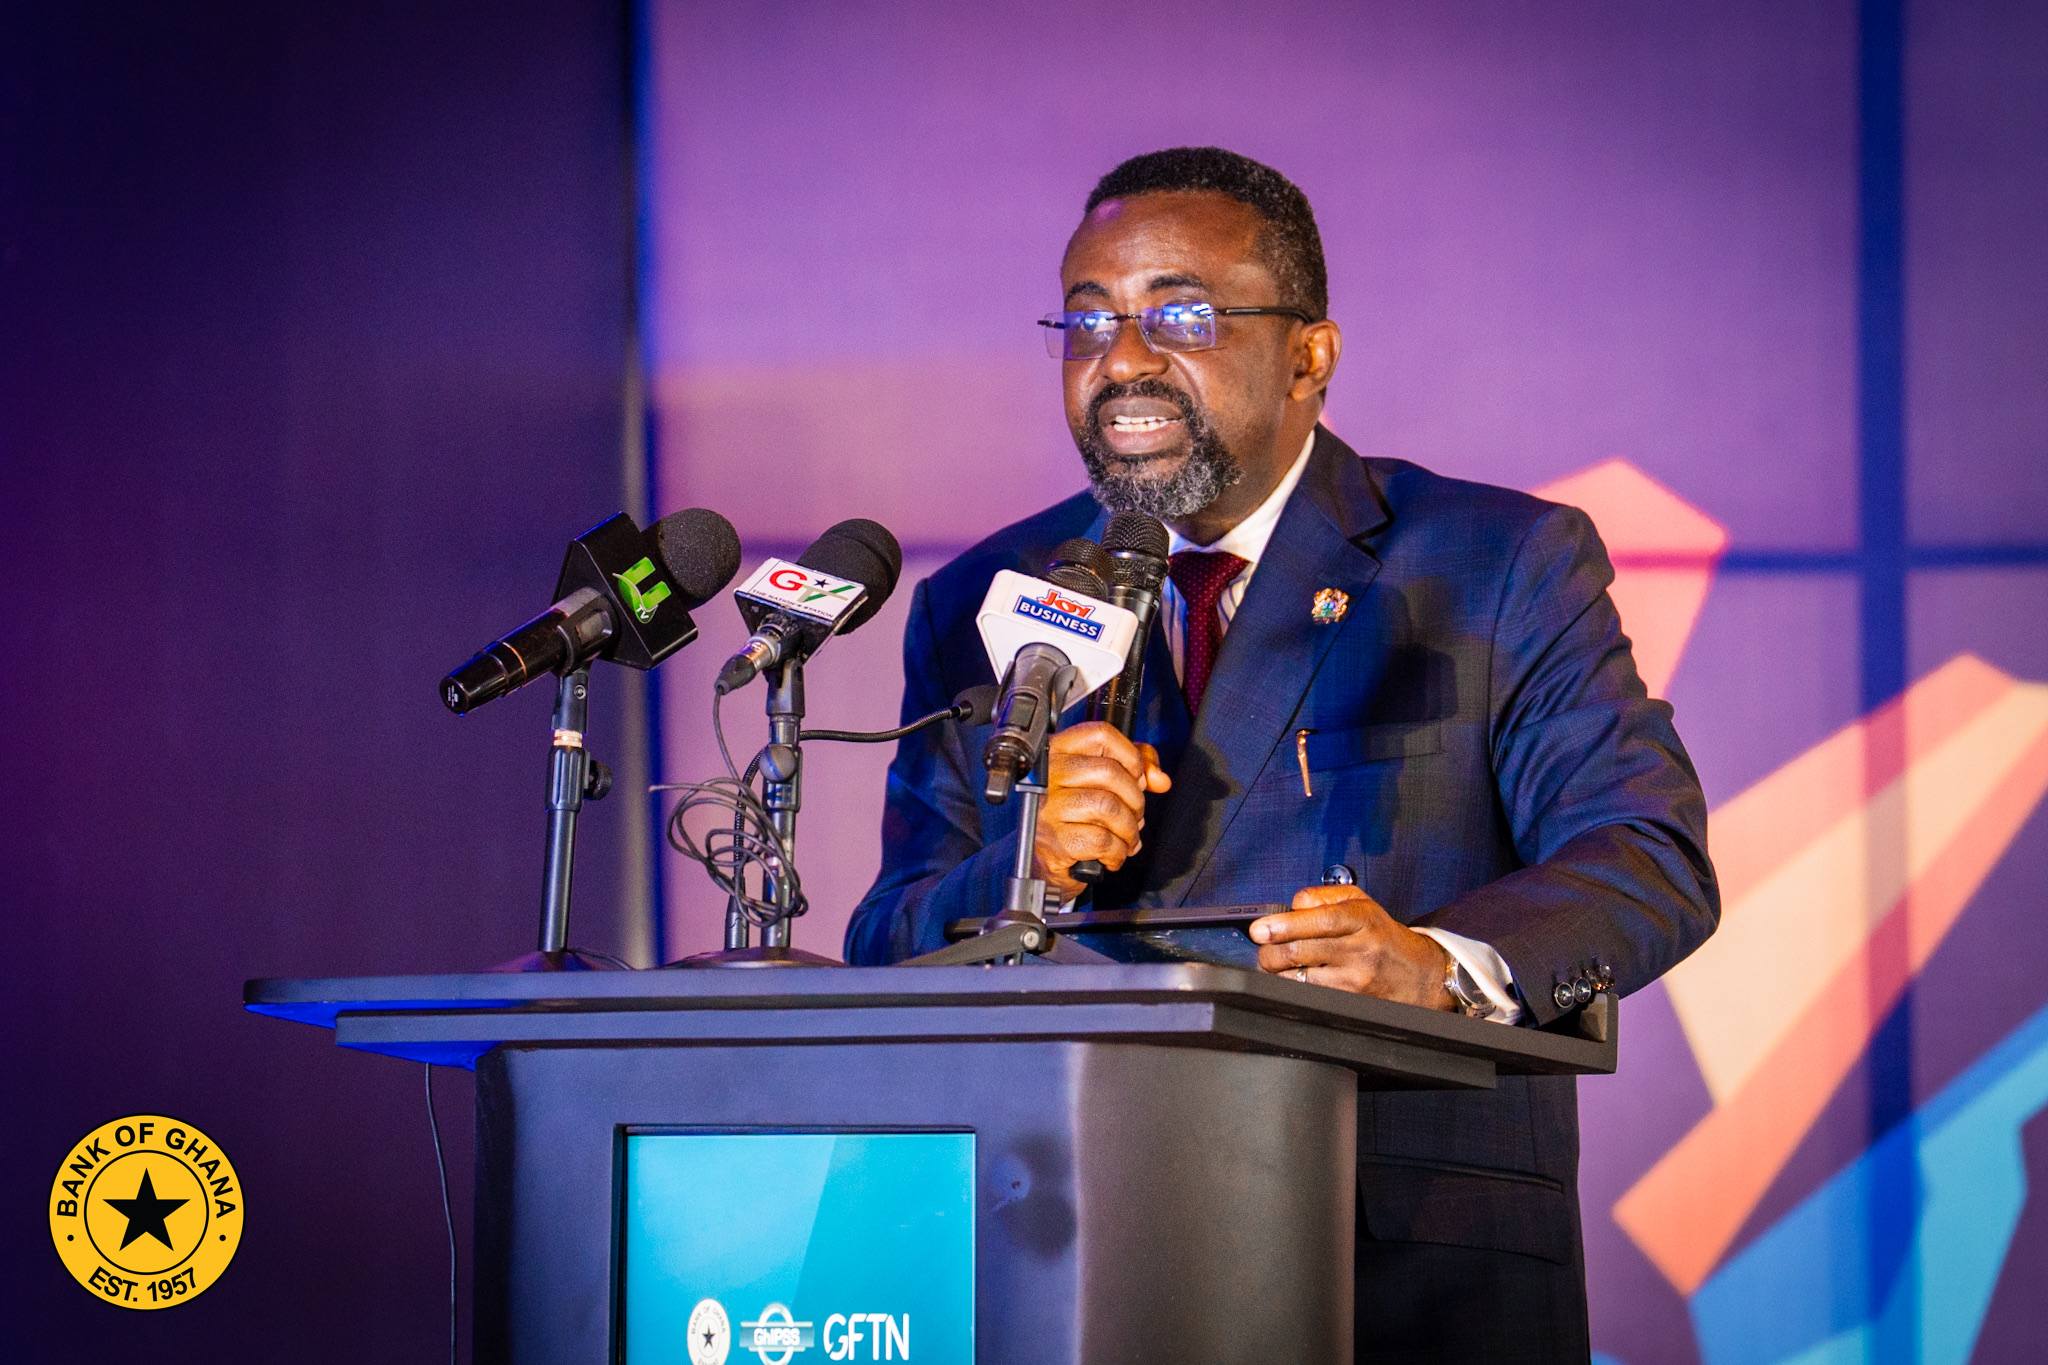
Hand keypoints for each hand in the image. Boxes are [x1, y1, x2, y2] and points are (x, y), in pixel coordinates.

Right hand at [1031, 722, 1171, 899]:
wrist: (1044, 861)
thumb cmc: (1073, 817)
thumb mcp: (1100, 783)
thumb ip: (1134, 769)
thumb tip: (1160, 779)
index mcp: (1056, 751)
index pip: (1100, 734)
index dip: (1130, 755)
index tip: (1138, 777)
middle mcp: (1047, 775)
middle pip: (1109, 772)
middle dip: (1135, 799)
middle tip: (1135, 815)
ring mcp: (1048, 807)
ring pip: (1108, 807)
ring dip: (1129, 829)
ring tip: (1127, 838)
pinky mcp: (1054, 840)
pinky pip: (1102, 840)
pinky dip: (1117, 852)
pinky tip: (1112, 854)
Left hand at [1250, 884, 1454, 1008]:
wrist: (1421, 975)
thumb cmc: (1383, 936)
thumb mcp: (1361, 903)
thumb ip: (1323, 897)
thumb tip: (1291, 904)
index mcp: (1362, 919)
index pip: (1320, 921)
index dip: (1284, 925)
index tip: (1259, 929)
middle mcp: (1360, 950)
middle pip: (1302, 952)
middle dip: (1269, 951)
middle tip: (1262, 946)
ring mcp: (1355, 980)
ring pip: (1300, 979)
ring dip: (1277, 972)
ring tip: (1275, 962)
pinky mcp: (1350, 1003)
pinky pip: (1309, 996)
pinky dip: (1293, 987)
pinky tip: (1293, 978)